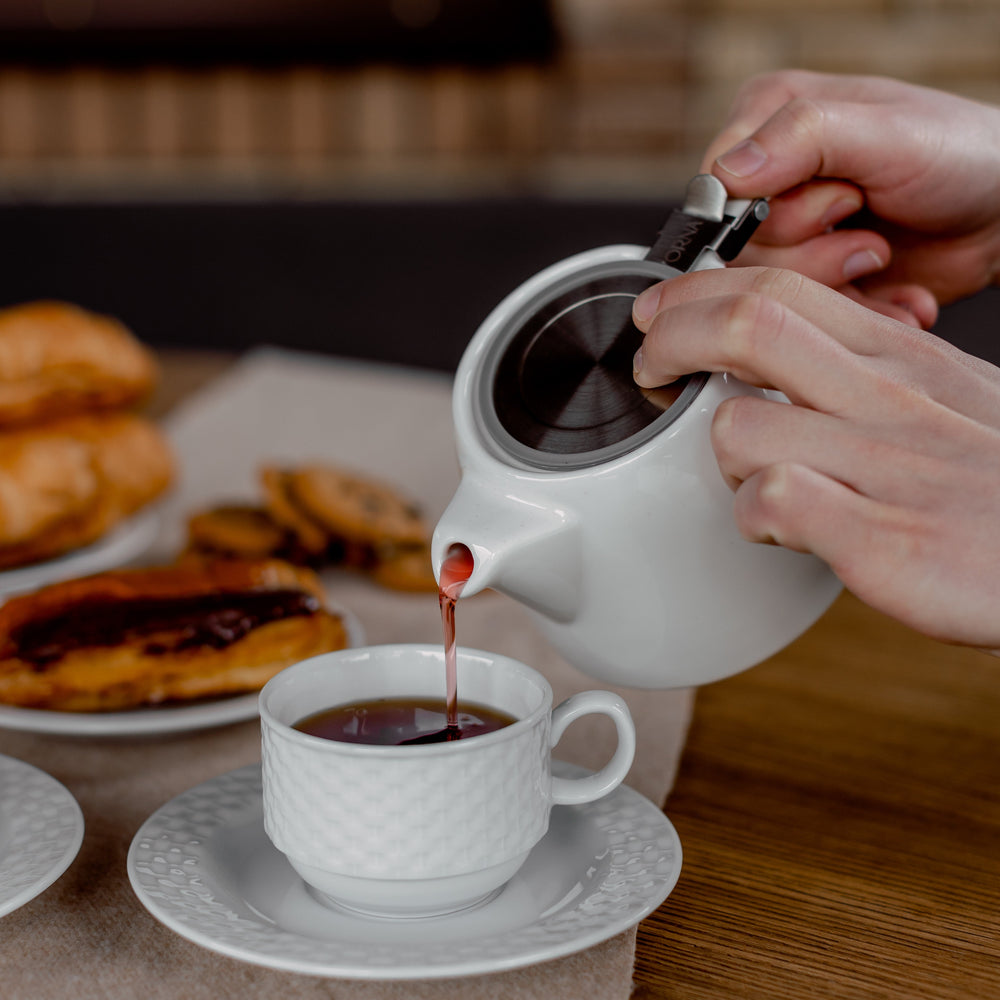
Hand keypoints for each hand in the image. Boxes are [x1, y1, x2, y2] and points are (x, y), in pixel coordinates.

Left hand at [632, 265, 999, 649]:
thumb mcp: (949, 398)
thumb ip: (868, 370)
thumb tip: (784, 362)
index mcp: (902, 357)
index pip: (781, 288)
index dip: (700, 291)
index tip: (662, 310)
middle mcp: (887, 398)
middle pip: (750, 325)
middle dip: (671, 339)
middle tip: (651, 369)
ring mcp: (882, 466)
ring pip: (741, 425)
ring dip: (717, 451)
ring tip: (742, 476)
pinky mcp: (879, 538)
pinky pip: (773, 502)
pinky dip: (751, 515)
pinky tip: (776, 528)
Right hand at [702, 70, 999, 326]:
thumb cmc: (959, 154)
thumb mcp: (886, 132)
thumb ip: (803, 136)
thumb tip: (728, 173)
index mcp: (767, 123)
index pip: (718, 189)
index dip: (764, 215)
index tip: (839, 200)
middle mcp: (767, 180)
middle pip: (738, 250)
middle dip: (810, 249)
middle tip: (861, 218)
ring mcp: (787, 236)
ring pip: (767, 291)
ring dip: (836, 284)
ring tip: (879, 253)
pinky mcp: (809, 281)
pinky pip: (801, 318)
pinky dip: (855, 311)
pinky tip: (889, 289)